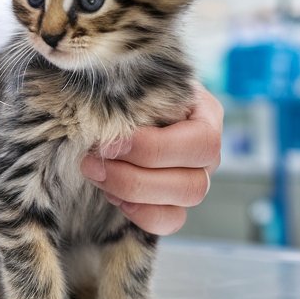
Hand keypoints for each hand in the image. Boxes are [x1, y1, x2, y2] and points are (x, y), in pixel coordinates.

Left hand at [80, 83, 221, 235]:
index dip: (154, 148)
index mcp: (206, 115)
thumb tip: (102, 99)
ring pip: (180, 206)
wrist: (124, 99)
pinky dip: (138, 213)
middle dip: (134, 178)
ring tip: (95, 173)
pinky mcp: (175, 201)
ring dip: (131, 193)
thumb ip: (131, 88)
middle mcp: (207, 153)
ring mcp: (194, 179)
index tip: (110, 143)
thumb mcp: (137, 77)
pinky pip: (168, 221)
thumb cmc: (132, 83)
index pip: (201, 142)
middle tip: (92, 162)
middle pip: (192, 185)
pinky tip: (112, 195)